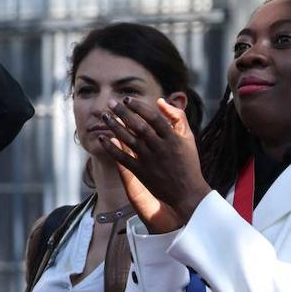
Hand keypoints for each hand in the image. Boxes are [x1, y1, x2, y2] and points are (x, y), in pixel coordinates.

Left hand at [98, 97, 211, 233]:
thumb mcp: (188, 137)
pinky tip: (102, 137)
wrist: (187, 192)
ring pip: (128, 139)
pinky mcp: (140, 171)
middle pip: (138, 126)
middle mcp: (159, 147)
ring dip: (114, 126)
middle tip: (110, 102)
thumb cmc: (188, 162)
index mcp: (173, 138)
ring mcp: (148, 160)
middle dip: (122, 113)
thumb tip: (159, 100)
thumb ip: (177, 117)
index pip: (153, 117)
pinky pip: (122, 157)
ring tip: (104, 115)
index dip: (139, 107)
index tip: (127, 98)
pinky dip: (111, 147)